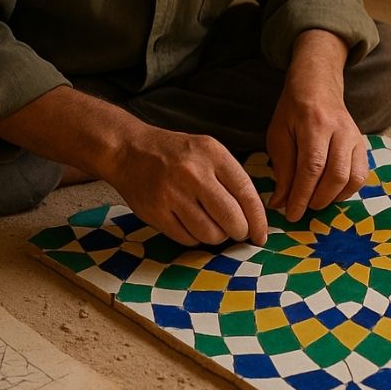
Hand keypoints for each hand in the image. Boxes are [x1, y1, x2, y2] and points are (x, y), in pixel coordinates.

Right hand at [109, 126, 267, 247]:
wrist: (129, 151)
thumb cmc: (175, 154)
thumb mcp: (208, 151)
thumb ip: (230, 177)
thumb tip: (254, 215)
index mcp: (212, 154)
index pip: (246, 193)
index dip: (258, 219)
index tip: (261, 233)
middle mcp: (193, 173)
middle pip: (231, 218)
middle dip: (240, 232)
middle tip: (238, 232)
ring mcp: (172, 194)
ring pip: (210, 234)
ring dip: (217, 237)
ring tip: (213, 227)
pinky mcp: (155, 212)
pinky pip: (187, 239)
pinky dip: (195, 238)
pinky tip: (192, 226)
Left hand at [266, 39, 368, 221]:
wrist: (318, 85)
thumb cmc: (293, 110)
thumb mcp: (278, 134)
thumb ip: (282, 169)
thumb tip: (281, 203)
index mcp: (315, 124)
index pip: (312, 168)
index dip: (302, 195)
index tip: (291, 214)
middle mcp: (340, 131)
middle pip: (336, 175)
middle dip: (318, 199)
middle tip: (302, 208)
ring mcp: (356, 137)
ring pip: (353, 178)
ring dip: (334, 198)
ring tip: (315, 200)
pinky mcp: (363, 145)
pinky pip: (361, 175)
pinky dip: (347, 191)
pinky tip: (330, 192)